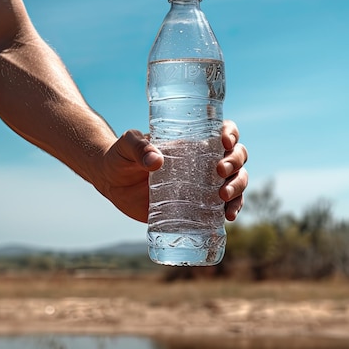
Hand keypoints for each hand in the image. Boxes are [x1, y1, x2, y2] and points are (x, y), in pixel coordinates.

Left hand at [99, 120, 247, 222]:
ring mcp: (203, 184)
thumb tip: (155, 160)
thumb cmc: (121, 155)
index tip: (224, 142)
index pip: (223, 132)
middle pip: (236, 158)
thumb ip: (138, 147)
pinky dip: (232, 210)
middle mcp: (204, 160)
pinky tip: (228, 217)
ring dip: (237, 188)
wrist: (111, 181)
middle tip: (219, 171)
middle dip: (235, 164)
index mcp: (193, 140)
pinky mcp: (197, 206)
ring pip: (236, 181)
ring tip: (224, 197)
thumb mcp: (127, 144)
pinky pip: (224, 207)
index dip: (231, 134)